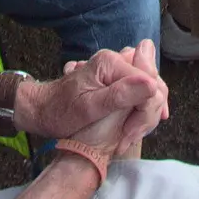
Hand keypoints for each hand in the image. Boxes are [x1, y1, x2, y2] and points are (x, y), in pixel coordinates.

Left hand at [23, 45, 166, 151]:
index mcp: (111, 62)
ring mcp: (119, 71)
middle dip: (147, 114)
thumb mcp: (89, 108)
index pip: (149, 83)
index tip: (128, 134)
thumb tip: (151, 84)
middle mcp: (118, 61)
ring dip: (145, 115)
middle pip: (154, 84)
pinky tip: (133, 128)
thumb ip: (119, 94)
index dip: (145, 110)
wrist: (45, 110)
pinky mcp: (120, 81)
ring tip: (127, 136)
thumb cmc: (61, 111)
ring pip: (152, 89)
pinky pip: (143, 94)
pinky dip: (142, 111)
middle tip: (128, 137)